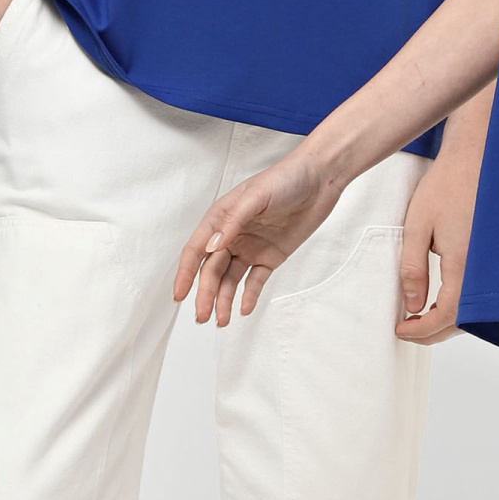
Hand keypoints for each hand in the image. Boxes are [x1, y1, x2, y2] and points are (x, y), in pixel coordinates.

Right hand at [173, 147, 340, 325]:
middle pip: (212, 270)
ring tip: (221, 320)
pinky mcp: (270, 257)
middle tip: (201, 316)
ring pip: (230, 280)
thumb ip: (233, 222)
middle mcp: (231, 236)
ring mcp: (250, 248)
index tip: (178, 295)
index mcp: (221, 218)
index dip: (185, 273)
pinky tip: (244, 309)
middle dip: (205, 294)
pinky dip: (249, 295)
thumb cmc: (285, 179)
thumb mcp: (256, 196)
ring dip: (223, 299)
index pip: (196, 250)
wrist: (320, 180)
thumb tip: (212, 247)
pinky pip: (255, 281)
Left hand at [394, 137, 480, 342]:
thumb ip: (412, 269)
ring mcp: (494, 265)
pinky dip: (462, 303)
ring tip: (422, 315)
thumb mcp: (416, 227)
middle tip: (409, 330)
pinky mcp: (497, 258)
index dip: (423, 330)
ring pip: (474, 308)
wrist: (477, 158)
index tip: (401, 330)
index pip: (447, 315)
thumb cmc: (447, 185)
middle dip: (433, 331)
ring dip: (449, 318)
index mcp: (463, 264)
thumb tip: (411, 306)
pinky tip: (443, 297)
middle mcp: (484, 269)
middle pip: (463, 319)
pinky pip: (481, 292)